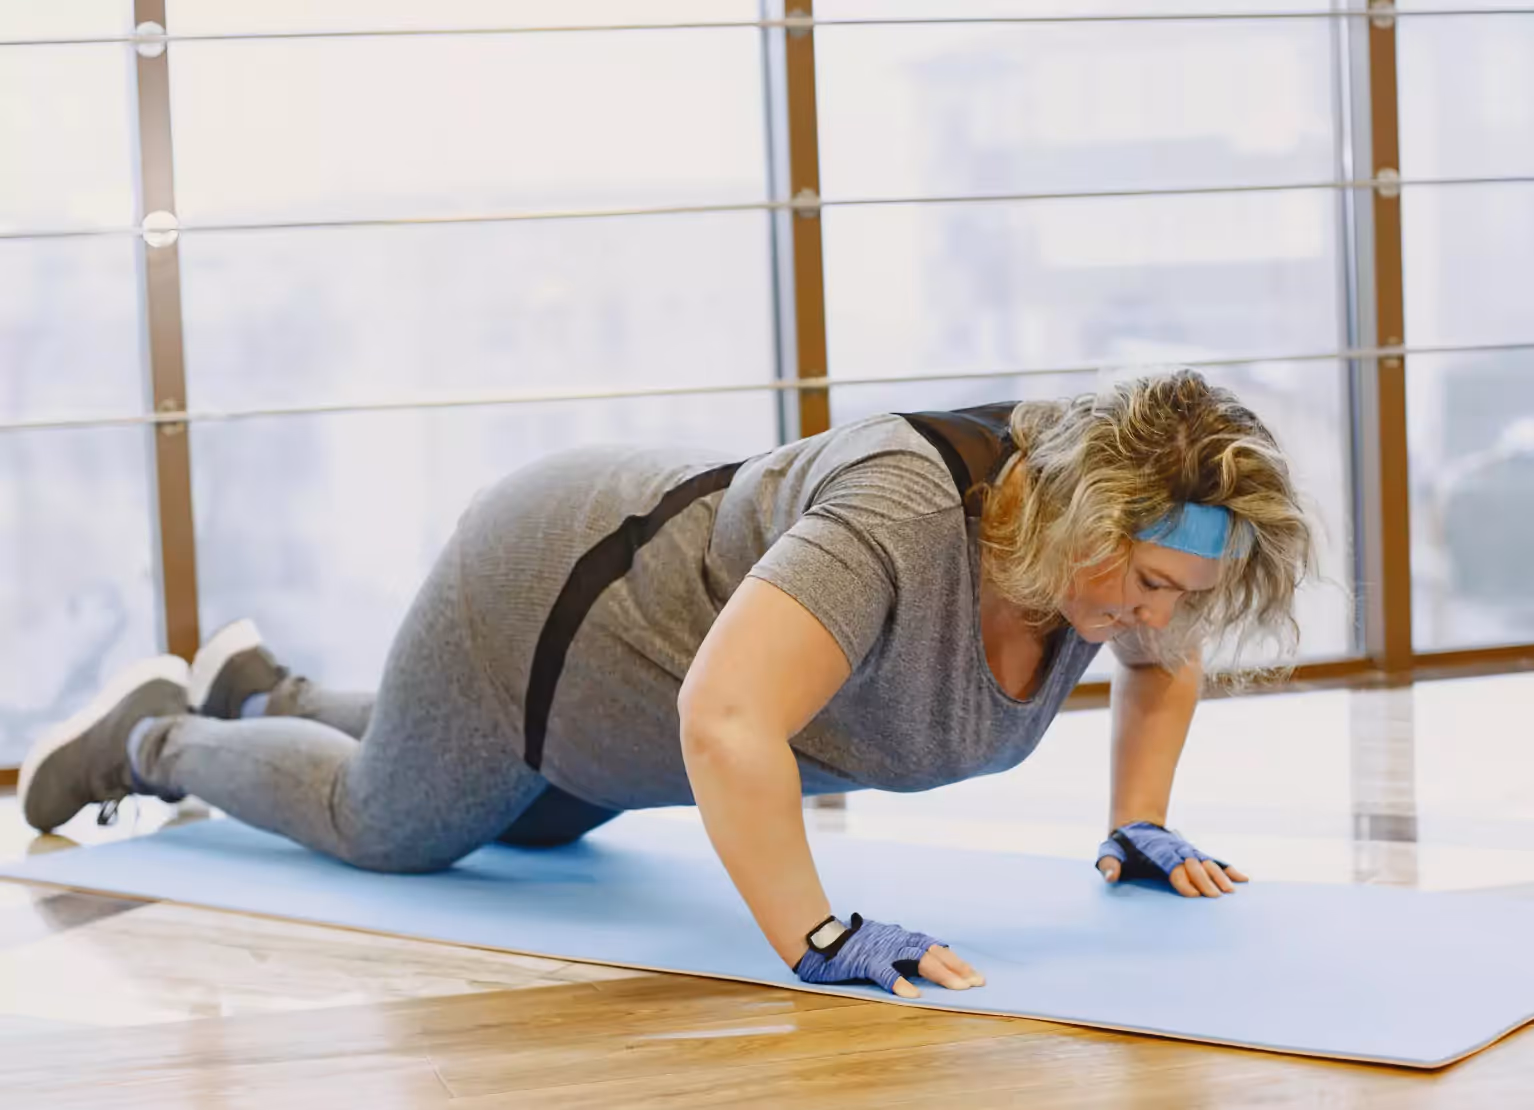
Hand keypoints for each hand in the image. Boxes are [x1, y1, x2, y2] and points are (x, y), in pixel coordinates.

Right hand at [794, 913, 985, 997]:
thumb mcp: (881, 943)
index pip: (935, 948)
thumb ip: (900, 952)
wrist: (821, 936)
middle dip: (957, 968)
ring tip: (957, 987)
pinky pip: (885, 971)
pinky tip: (912, 994)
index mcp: (901, 937)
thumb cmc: (851, 944)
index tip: (974, 975)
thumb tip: (924, 965)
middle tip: (976, 983)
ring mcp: (882, 949)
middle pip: (933, 952)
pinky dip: (899, 982)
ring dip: (939, 973)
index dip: (956, 962)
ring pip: (917, 959)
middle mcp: (897, 940)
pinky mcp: (865, 960)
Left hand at [1096, 821, 1248, 897]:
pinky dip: (1228, 868)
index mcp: (1157, 854)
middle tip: (1218, 898)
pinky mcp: (1193, 853)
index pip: (1173, 867)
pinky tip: (1243, 879)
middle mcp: (1175, 851)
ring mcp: (1186, 851)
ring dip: (1220, 875)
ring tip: (1232, 892)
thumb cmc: (1122, 846)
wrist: (1135, 825)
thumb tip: (1110, 877)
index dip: (1183, 880)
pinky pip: (1213, 860)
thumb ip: (1109, 864)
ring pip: (1206, 862)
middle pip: (1194, 866)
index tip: (1194, 895)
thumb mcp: (1110, 852)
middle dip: (1206, 881)